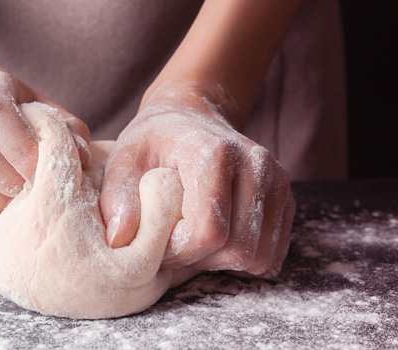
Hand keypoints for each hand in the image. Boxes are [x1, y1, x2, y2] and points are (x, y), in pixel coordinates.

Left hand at [100, 81, 295, 276]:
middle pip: (239, 248)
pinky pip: (273, 251)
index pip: (209, 231)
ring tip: (194, 240)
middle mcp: (255, 164)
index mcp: (215, 153)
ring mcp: (276, 180)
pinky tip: (216, 239)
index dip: (180, 252)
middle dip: (201, 261)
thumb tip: (119, 240)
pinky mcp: (285, 196)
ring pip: (259, 256)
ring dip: (222, 262)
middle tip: (174, 244)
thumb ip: (118, 199)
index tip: (157, 243)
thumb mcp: (124, 160)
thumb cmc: (153, 140)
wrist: (189, 116)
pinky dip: (243, 257)